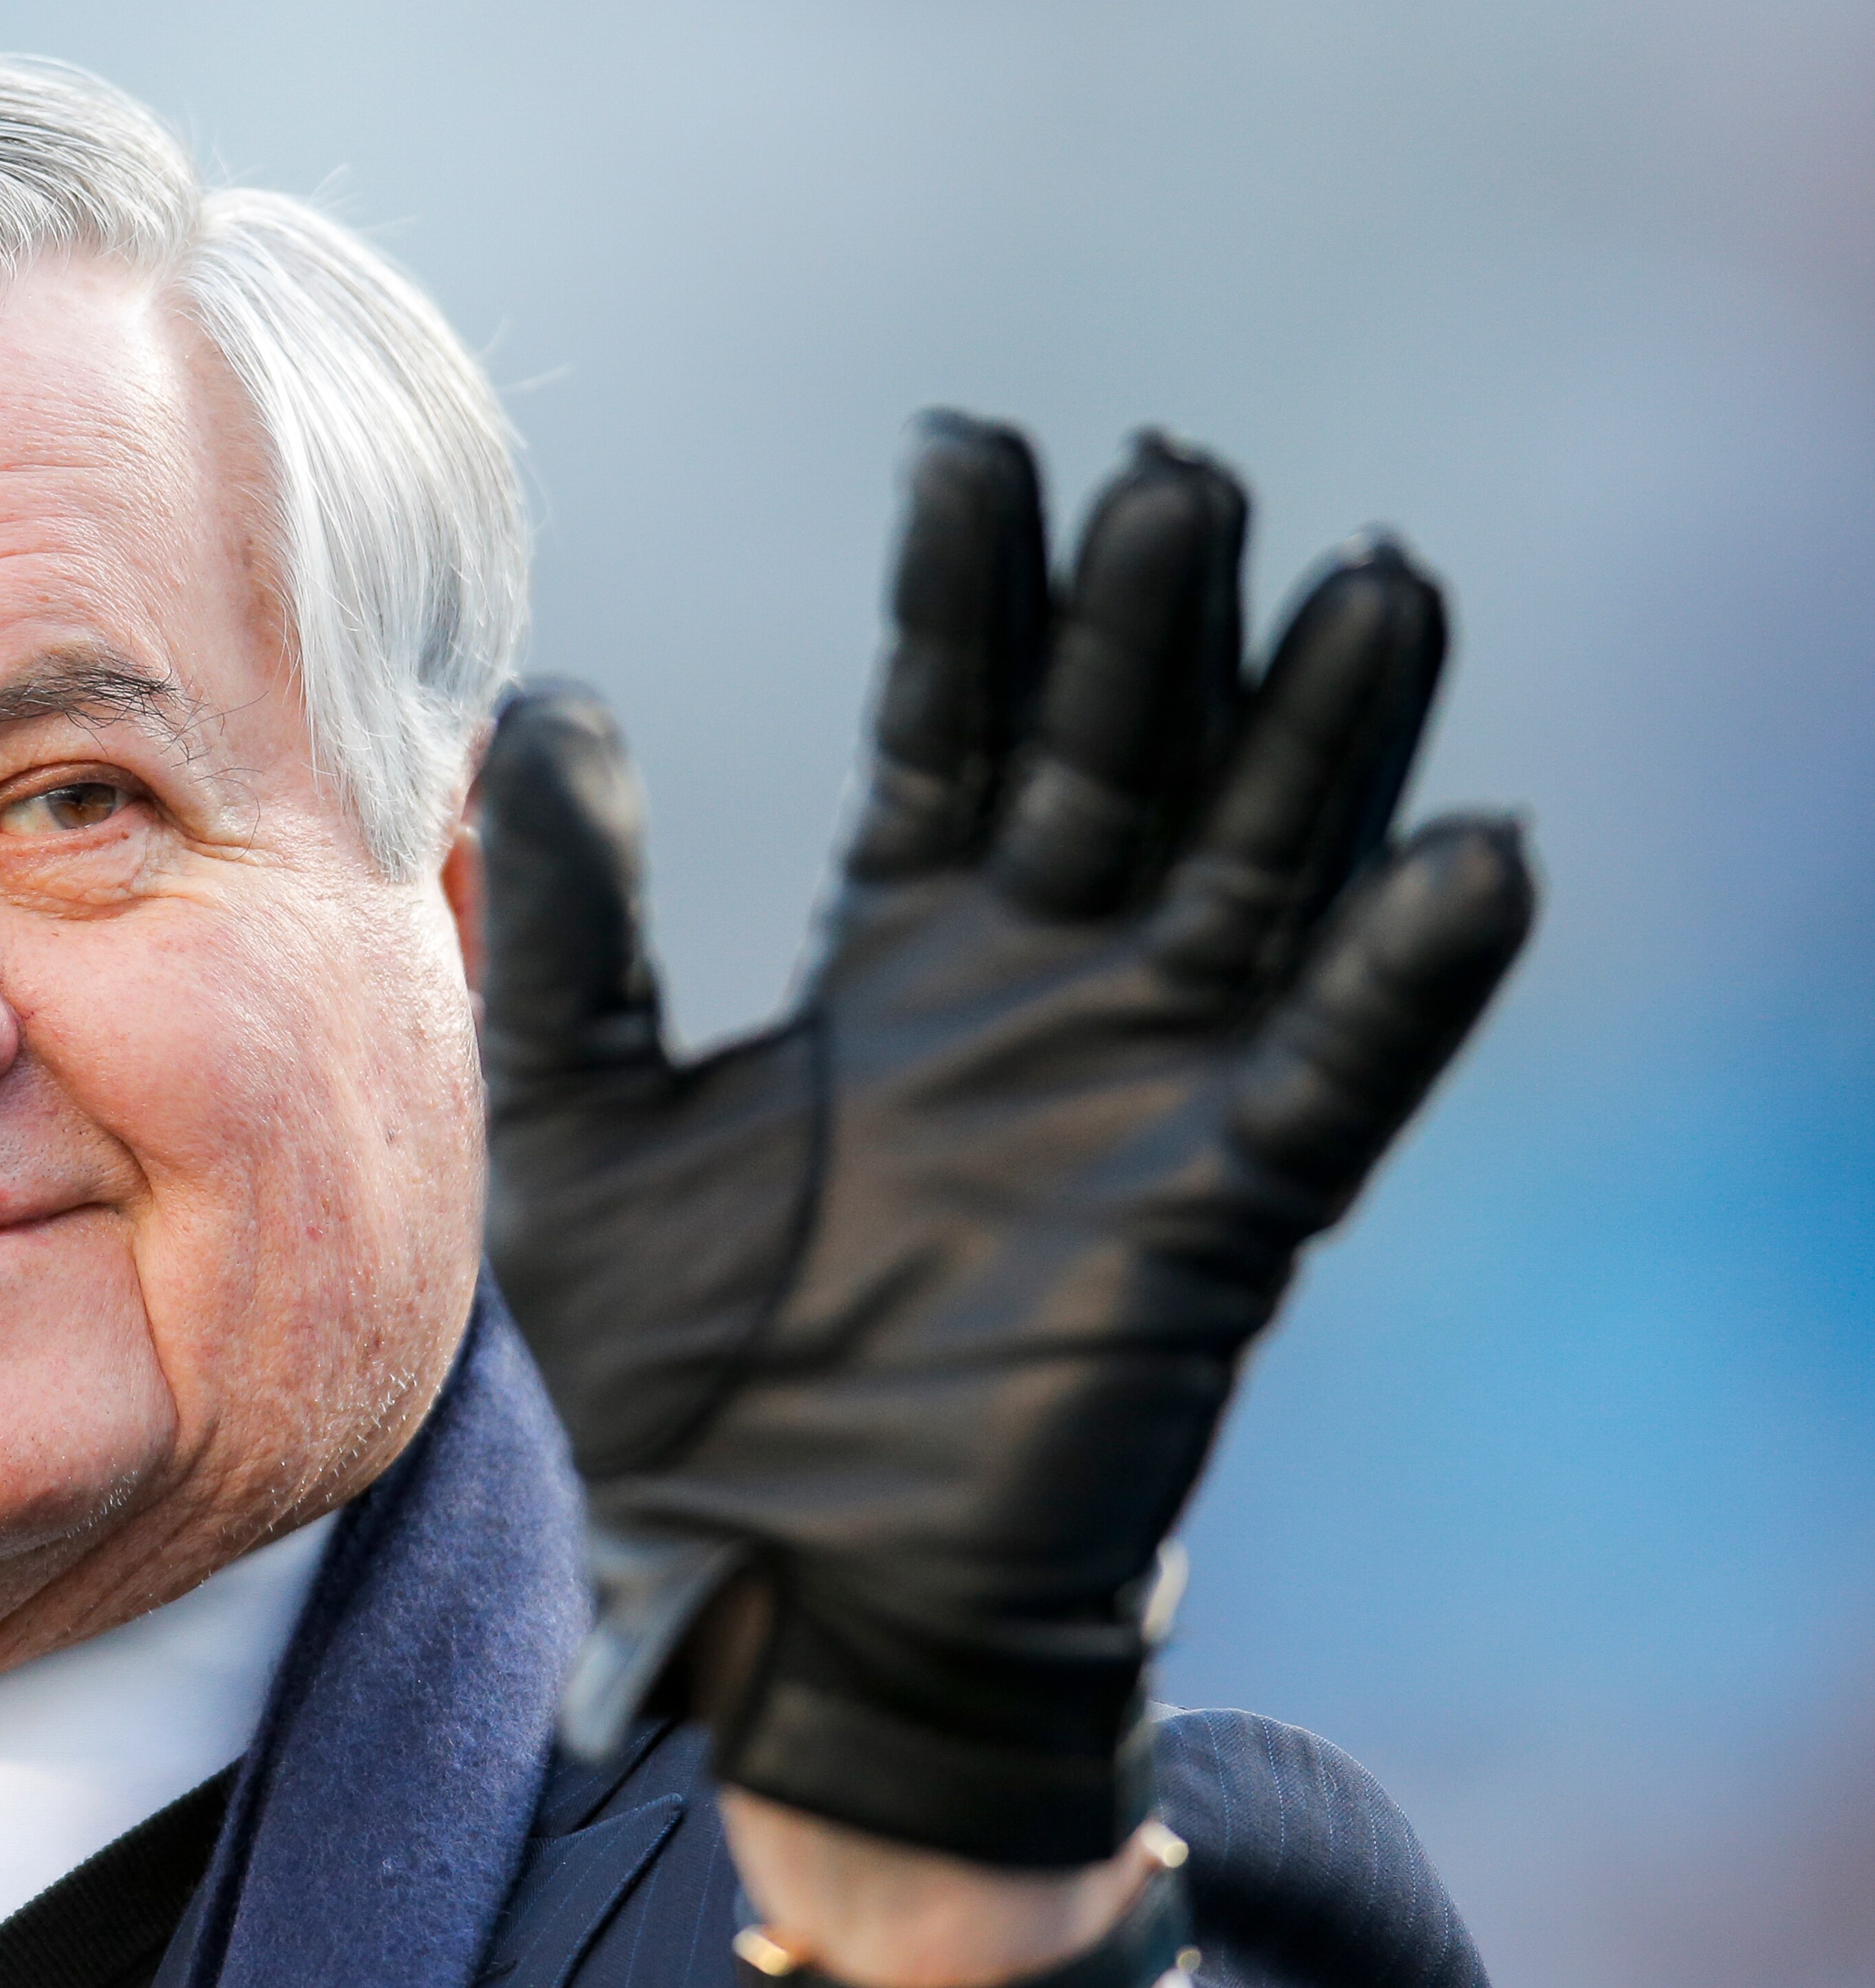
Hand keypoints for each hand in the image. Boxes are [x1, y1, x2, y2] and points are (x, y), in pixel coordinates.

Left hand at [480, 416, 1535, 1872]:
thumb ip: (574, 924)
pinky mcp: (1218, 1217)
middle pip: (1118, 765)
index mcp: (898, 948)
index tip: (975, 444)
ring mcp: (1143, 1090)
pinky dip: (1410, 979)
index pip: (950, 727)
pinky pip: (1337, 1078)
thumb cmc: (663, 1362)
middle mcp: (1039, 989)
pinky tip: (1471, 856)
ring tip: (1369, 583)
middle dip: (1149, 628)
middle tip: (1176, 477)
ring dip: (1320, 740)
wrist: (752, 1576)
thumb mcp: (577, 1114)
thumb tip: (549, 705)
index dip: (968, 596)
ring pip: (1256, 874)